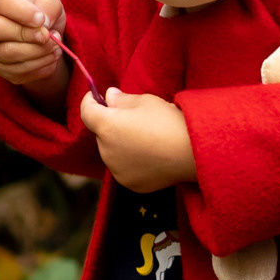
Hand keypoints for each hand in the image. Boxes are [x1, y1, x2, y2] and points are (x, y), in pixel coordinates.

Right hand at [0, 0, 68, 97]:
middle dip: (24, 34)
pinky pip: (15, 71)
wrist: (43, 38)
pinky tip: (50, 57)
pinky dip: (38, 66)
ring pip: (6, 53)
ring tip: (55, 46)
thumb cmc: (43, 13)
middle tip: (47, 36)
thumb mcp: (50, 2)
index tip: (41, 19)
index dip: (21, 11)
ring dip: (36, 52)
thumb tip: (44, 23)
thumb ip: (49, 5)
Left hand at [80, 89, 196, 191]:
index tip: (96, 96)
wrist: (193, 153)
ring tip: (145, 138)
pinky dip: (130, 160)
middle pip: (100, 134)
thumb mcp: (145, 101)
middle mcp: (106, 151)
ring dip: (119, 144)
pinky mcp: (130, 183)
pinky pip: (123, 168)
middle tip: (132, 118)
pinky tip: (150, 154)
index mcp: (107, 127)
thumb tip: (109, 97)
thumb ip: (122, 99)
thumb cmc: (169, 122)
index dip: (89, 101)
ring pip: (111, 152)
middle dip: (110, 124)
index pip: (86, 112)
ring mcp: (117, 170)